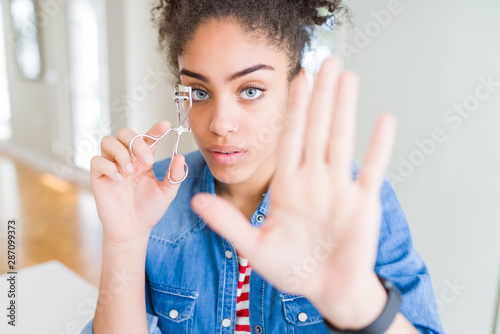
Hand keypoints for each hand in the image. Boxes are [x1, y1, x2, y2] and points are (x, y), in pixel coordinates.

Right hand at [90, 121, 185, 243]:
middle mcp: (127, 159)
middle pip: (125, 134)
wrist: (133, 230)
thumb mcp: (167, 193)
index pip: (148, 138)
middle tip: (147, 161)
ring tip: (130, 171)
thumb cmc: (149, 209)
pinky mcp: (98, 177)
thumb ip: (174, 175)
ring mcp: (111, 166)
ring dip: (121, 153)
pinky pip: (96, 161)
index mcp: (144, 160)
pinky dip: (108, 167)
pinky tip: (119, 180)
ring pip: (107, 141)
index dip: (155, 129)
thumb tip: (181, 157)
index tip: (165, 125)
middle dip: (137, 143)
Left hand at [190, 56, 396, 327]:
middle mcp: (314, 181)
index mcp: (288, 186)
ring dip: (345, 109)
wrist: (324, 289)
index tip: (295, 80)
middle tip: (326, 61)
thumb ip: (227, 222)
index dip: (293, 108)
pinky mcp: (362, 204)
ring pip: (342, 140)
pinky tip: (383, 121)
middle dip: (320, 95)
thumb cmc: (291, 269)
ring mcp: (339, 189)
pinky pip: (372, 170)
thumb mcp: (253, 247)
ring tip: (347, 77)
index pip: (290, 138)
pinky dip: (378, 146)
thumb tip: (195, 200)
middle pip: (317, 128)